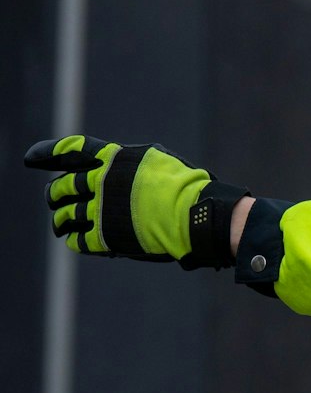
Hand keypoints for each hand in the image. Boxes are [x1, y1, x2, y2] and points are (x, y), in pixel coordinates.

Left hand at [23, 135, 235, 265]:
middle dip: (55, 194)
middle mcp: (101, 182)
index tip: (31, 160)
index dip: (48, 154)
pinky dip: (74, 240)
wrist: (195, 215)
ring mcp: (101, 210)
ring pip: (65, 214)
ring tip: (59, 224)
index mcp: (113, 160)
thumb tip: (115, 162)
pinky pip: (79, 240)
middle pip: (62, 187)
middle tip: (53, 199)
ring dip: (60, 219)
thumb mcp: (158, 158)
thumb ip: (130, 161)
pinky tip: (73, 240)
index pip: (71, 151)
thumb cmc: (186, 186)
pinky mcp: (106, 237)